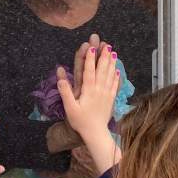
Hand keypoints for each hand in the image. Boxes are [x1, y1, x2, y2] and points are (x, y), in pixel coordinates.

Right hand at [57, 43, 121, 173]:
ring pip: (110, 75)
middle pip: (102, 69)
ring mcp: (106, 94)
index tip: (91, 47)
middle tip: (106, 44)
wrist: (96, 133)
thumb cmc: (80, 121)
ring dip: (111, 63)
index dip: (90, 58)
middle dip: (104, 56)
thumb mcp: (70, 108)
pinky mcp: (110, 99)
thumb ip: (65, 92)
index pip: (90, 71)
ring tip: (113, 52)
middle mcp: (99, 89)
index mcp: (89, 90)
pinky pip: (114, 85)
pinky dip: (116, 76)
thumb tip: (60, 77)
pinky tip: (117, 71)